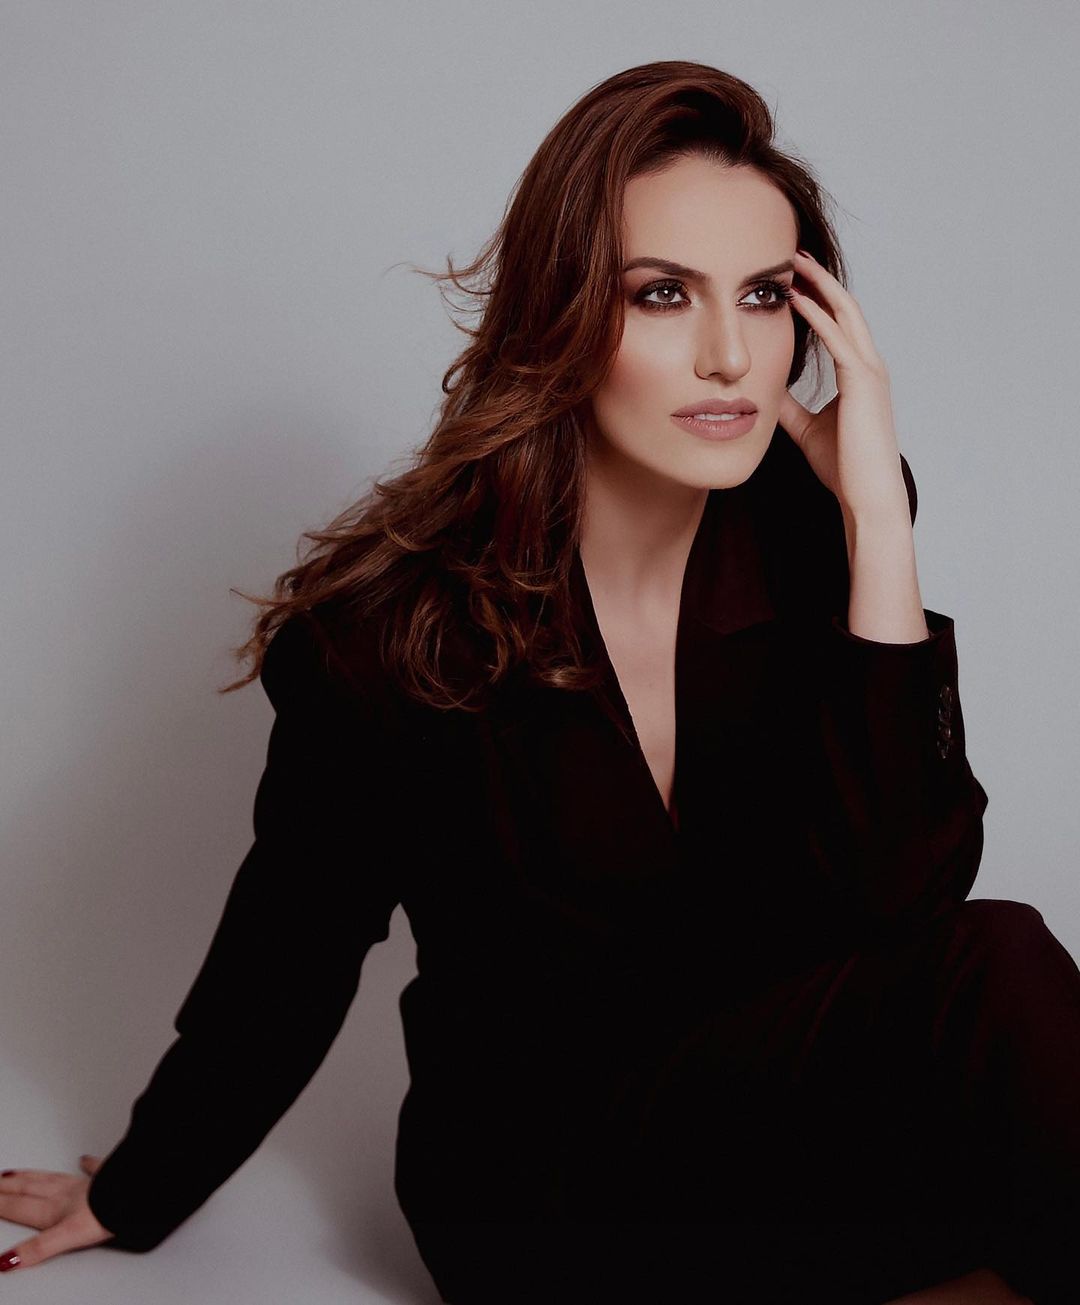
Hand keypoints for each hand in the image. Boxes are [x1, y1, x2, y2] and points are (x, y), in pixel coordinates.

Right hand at [0, 1155, 112, 1271]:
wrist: (139, 1193)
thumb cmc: (109, 1213)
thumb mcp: (68, 1236)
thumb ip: (38, 1247)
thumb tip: (8, 1260)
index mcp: (57, 1209)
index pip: (22, 1206)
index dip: (2, 1204)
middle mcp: (68, 1194)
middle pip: (32, 1189)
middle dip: (10, 1187)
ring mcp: (88, 1185)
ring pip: (53, 1178)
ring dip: (33, 1176)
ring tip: (17, 1174)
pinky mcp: (109, 1178)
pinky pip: (94, 1169)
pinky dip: (87, 1165)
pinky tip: (83, 1160)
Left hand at [778, 248, 909, 524]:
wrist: (866, 494)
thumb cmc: (843, 466)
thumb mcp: (806, 427)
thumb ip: (790, 406)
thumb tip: (767, 392)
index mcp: (860, 373)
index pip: (839, 323)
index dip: (818, 298)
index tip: (792, 279)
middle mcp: (870, 365)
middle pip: (844, 307)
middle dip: (819, 279)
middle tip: (792, 253)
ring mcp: (870, 371)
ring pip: (844, 313)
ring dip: (819, 285)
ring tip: (794, 262)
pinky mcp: (863, 383)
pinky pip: (838, 339)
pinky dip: (817, 316)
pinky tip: (795, 300)